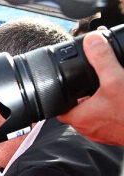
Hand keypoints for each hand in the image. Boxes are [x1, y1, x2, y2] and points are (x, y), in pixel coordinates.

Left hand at [57, 29, 123, 145]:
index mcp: (80, 118)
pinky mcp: (115, 135)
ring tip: (105, 89)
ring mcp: (101, 134)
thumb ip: (102, 59)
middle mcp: (87, 129)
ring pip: (92, 115)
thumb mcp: (115, 80)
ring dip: (96, 103)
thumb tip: (92, 41)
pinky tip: (119, 100)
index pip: (59, 107)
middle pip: (76, 109)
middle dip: (81, 96)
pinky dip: (109, 110)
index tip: (67, 85)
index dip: (61, 95)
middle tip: (89, 84)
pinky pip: (107, 120)